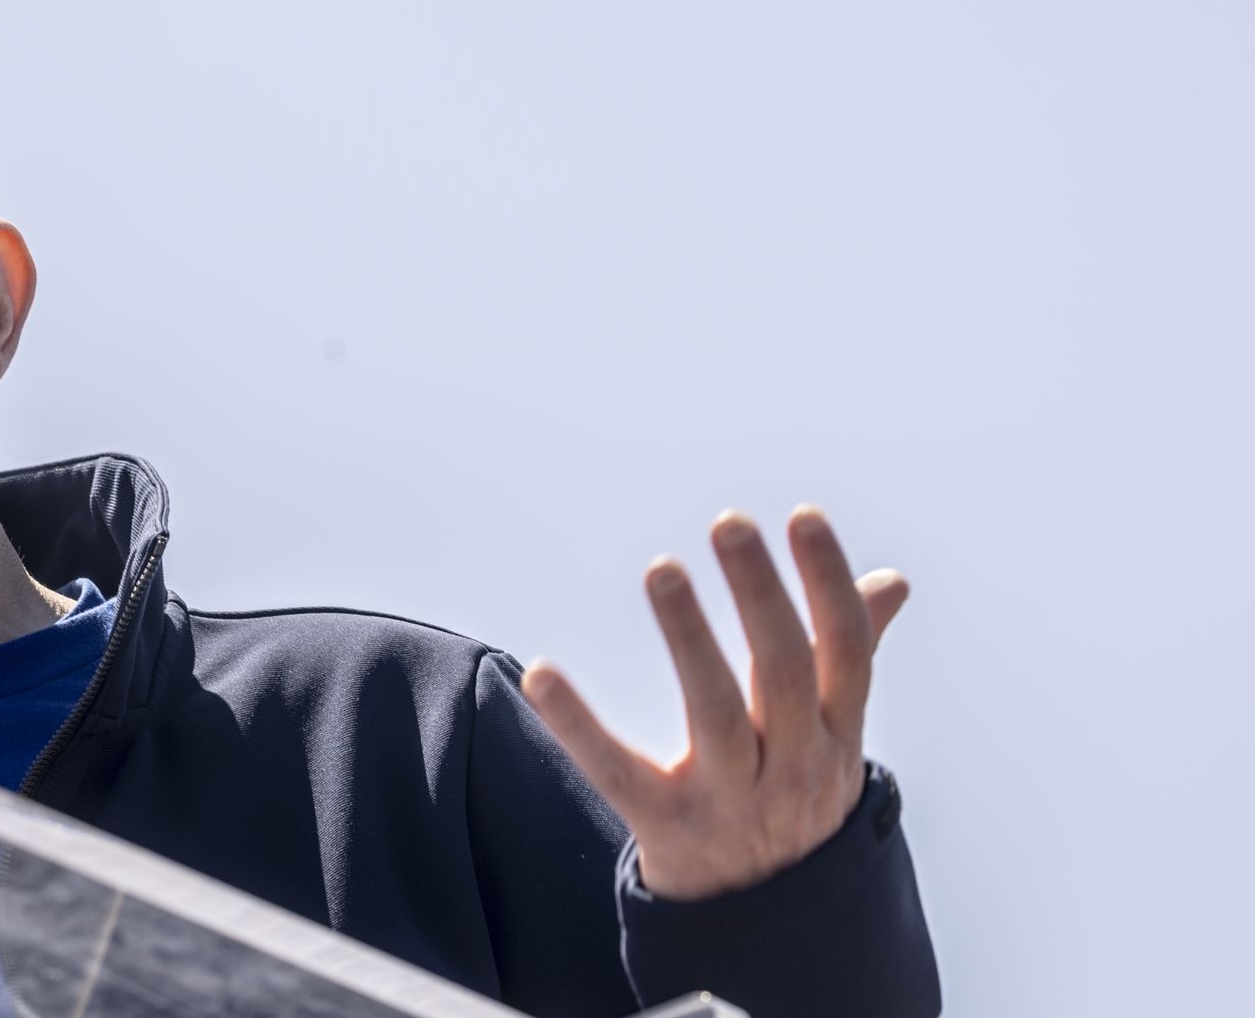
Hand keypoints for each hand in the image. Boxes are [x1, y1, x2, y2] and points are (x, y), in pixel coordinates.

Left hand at [521, 506, 908, 900]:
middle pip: (781, 671)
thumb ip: (852, 656)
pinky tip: (542, 673)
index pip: (844, 650)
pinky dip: (578, 724)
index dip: (830, 583)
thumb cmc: (794, 797)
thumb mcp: (834, 735)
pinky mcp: (668, 827)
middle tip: (730, 524)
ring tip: (664, 570)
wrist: (767, 919)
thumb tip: (892, 583)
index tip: (803, 517)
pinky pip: (619, 771)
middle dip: (761, 594)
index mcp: (835, 734)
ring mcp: (732, 800)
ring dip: (691, 638)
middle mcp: (794, 766)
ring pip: (715, 714)